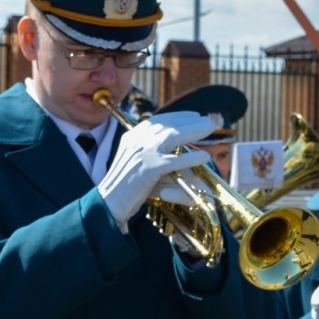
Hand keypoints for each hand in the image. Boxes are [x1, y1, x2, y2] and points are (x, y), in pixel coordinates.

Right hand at [96, 111, 215, 226]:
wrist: (108, 202)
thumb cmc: (124, 187)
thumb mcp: (137, 164)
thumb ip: (155, 156)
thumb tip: (176, 152)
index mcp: (132, 137)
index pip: (158, 121)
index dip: (178, 117)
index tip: (194, 116)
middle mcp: (137, 141)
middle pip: (169, 126)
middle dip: (191, 121)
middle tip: (208, 121)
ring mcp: (143, 153)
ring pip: (173, 137)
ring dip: (194, 131)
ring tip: (209, 128)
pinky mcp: (148, 169)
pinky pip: (174, 161)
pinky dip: (190, 159)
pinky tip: (204, 157)